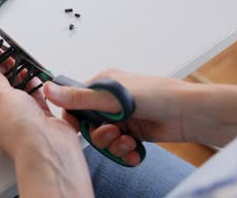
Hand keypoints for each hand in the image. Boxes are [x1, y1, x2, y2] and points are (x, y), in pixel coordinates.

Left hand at [0, 53, 93, 196]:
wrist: (49, 147)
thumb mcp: (2, 98)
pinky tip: (32, 73)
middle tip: (6, 55)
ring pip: (20, 94)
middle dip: (4, 73)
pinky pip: (36, 98)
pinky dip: (35, 86)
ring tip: (18, 59)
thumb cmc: (21, 130)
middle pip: (2, 93)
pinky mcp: (43, 119)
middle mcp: (6, 123)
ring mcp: (25, 121)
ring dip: (20, 77)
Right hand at [44, 69, 189, 165]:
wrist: (188, 113)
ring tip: (126, 141)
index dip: (75, 118)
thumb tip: (48, 88)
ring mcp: (121, 117)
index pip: (75, 102)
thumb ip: (79, 97)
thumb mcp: (112, 97)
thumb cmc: (156, 95)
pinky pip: (117, 146)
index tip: (78, 128)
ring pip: (103, 137)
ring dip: (112, 144)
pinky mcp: (132, 132)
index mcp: (102, 84)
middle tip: (112, 133)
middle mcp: (110, 101)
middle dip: (98, 134)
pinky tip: (132, 149)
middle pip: (88, 124)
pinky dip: (123, 151)